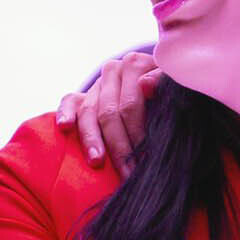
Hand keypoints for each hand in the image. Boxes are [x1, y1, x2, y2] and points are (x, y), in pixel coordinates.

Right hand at [55, 51, 160, 171]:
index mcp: (135, 65)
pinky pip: (69, 102)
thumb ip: (163, 83)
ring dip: (92, 139)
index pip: (130, 105)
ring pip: (88, 112)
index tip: (146, 159)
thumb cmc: (172, 94)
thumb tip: (145, 85)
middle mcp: (113, 71)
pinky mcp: (81, 95)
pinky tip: (64, 127)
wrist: (162, 88)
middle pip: (109, 113)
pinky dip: (65, 114)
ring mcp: (96, 84)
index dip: (137, 134)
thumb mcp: (174, 88)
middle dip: (119, 147)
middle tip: (129, 173)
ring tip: (97, 162)